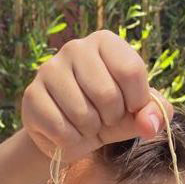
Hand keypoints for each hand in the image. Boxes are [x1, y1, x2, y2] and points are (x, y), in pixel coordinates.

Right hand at [22, 30, 172, 162]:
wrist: (68, 135)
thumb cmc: (107, 117)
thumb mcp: (135, 115)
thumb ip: (152, 115)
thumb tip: (150, 125)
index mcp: (105, 42)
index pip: (131, 70)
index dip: (136, 102)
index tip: (130, 110)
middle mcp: (75, 48)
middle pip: (107, 94)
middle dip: (111, 119)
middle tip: (104, 119)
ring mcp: (49, 69)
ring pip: (82, 114)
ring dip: (90, 131)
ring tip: (86, 125)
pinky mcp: (32, 95)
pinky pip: (60, 129)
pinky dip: (70, 141)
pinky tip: (67, 133)